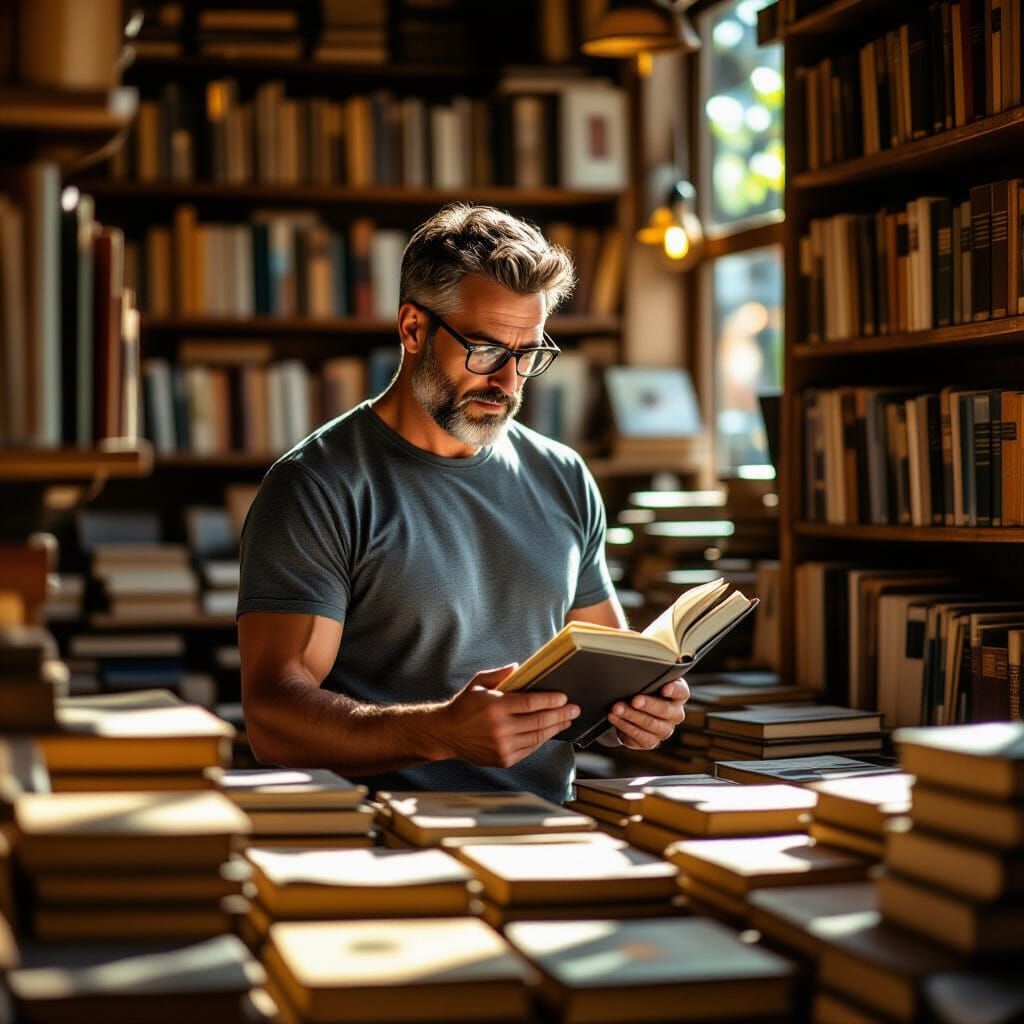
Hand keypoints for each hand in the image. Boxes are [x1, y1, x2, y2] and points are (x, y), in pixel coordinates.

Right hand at [432, 664, 580, 767]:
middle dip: (560, 714)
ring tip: (567, 720)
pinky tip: (549, 732)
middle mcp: (500, 728)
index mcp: (495, 706)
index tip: (564, 697)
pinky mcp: (504, 759)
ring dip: (555, 728)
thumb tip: (520, 667)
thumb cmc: (464, 706)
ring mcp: (503, 746)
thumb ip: (500, 674)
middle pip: (539, 721)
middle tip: (574, 709)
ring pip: (537, 737)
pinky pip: (529, 749)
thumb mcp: (478, 683)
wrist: (447, 734)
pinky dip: (542, 740)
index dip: (550, 700)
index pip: (531, 703)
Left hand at [607, 677, 688, 749]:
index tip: (664, 688)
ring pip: (650, 724)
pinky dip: (624, 725)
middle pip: (665, 710)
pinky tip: (614, 718)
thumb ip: (648, 678)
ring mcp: (664, 730)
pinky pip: (639, 735)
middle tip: (634, 700)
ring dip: (631, 715)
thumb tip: (634, 673)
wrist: (634, 711)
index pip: (681, 692)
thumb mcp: (648, 682)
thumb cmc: (644, 691)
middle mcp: (675, 714)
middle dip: (648, 704)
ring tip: (617, 708)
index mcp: (678, 696)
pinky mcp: (650, 742)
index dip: (674, 690)